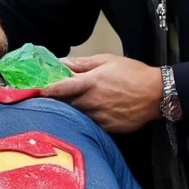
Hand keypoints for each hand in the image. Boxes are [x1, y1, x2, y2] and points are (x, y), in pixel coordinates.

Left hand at [42, 54, 161, 132]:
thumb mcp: (107, 61)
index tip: (31, 93)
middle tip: (43, 101)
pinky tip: (85, 117)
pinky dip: (84, 121)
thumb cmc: (133, 74)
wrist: (157, 94)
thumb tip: (62, 63)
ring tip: (64, 109)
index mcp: (90, 82)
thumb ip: (82, 64)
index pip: (60, 88)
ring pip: (76, 116)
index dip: (44, 91)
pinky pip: (89, 125)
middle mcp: (92, 101)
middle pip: (64, 104)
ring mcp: (99, 117)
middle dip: (54, 103)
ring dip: (69, 112)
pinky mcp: (107, 128)